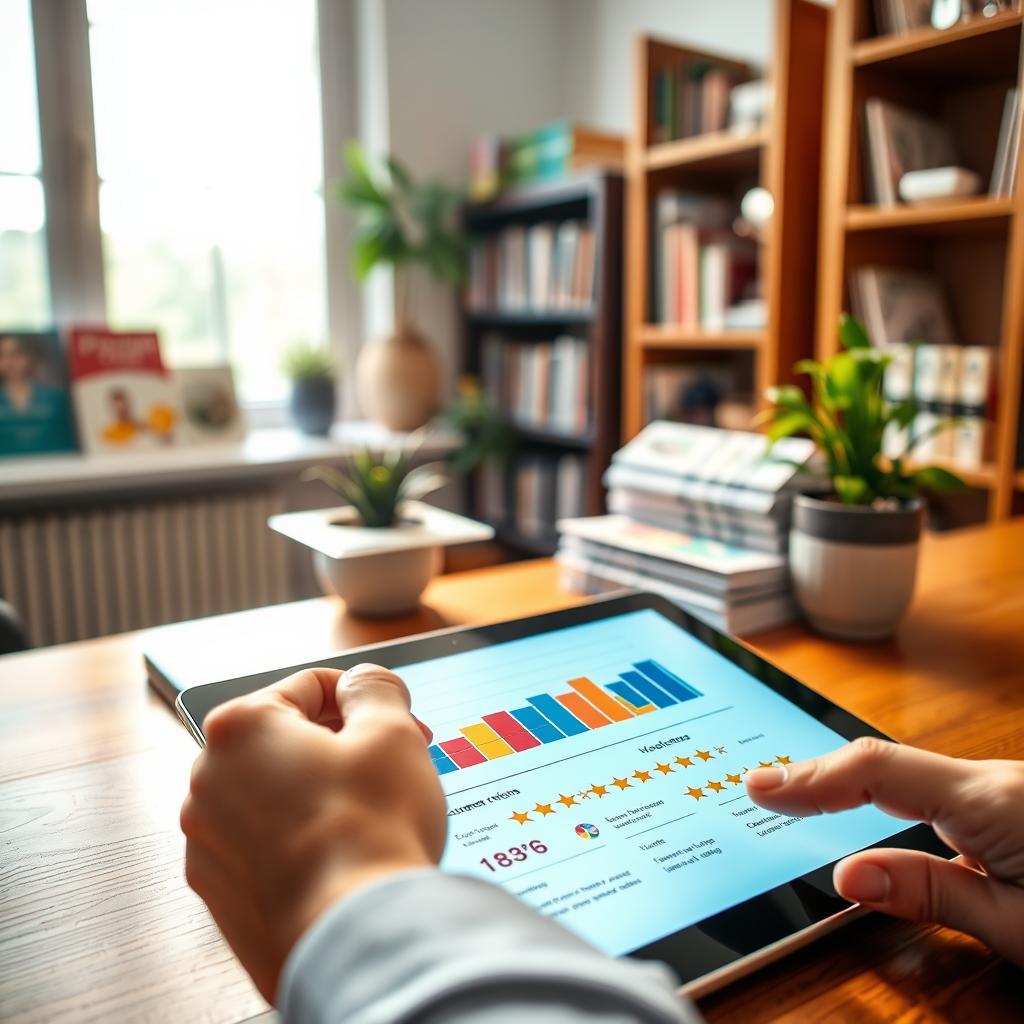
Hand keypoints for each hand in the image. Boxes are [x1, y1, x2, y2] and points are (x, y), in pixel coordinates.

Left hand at [180, 664, 447, 1000]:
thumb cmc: (370, 828)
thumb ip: (374, 688)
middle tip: (394, 764)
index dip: (365, 699)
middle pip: (288, 740)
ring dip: (322, 792)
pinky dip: (301, 840)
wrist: (356, 934)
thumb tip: (363, 682)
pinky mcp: (220, 894)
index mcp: (240, 728)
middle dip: (343, 746)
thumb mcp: (390, 731)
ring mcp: (206, 842)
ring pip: (275, 794)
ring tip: (372, 813)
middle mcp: (207, 781)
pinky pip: (265, 846)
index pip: (310, 686)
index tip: (397, 720)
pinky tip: (344, 854)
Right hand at [745, 737, 1023, 962]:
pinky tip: (863, 805)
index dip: (809, 776)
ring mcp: (1000, 784)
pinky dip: (884, 793)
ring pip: (905, 774)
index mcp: (988, 799)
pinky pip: (929, 785)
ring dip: (848, 785)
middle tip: (763, 793)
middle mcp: (990, 779)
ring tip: (796, 799)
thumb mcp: (1017, 926)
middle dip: (818, 778)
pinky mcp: (1006, 798)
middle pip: (882, 765)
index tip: (758, 787)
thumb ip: (932, 894)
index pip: (875, 769)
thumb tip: (848, 878)